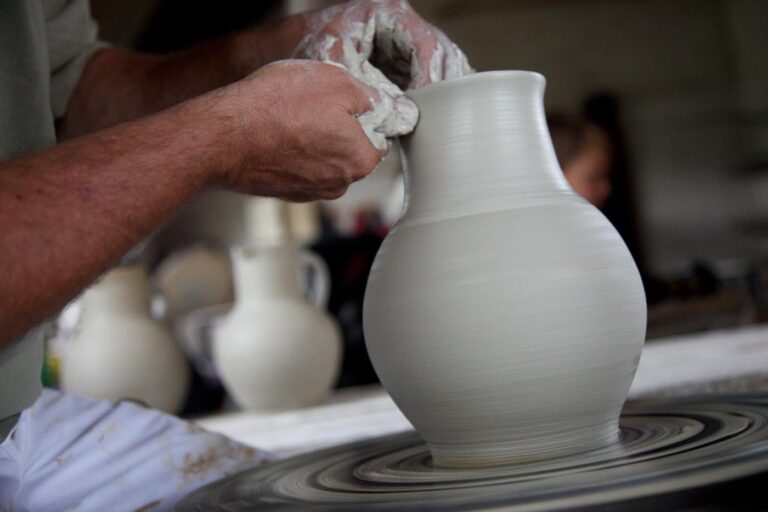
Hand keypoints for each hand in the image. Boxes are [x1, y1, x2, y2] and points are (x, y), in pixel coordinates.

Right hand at [208, 60, 385, 201]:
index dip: (362, 113)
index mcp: (360, 160)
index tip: (342, 100)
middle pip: (349, 150)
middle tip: (311, 104)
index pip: (379, 137)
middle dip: (337, 128)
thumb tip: (382, 104)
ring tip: (288, 116)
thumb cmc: (277, 106)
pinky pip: (296, 167)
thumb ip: (369, 96)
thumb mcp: (336, 81)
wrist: (224, 136)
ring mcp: (309, 192)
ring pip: (322, 159)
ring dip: (311, 139)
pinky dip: (289, 151)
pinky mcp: (283, 192)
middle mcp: (338, 184)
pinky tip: (273, 133)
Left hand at [291, 0, 471, 148]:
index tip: (424, 105)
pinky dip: (433, 97)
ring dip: (444, 92)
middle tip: (442, 116)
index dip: (429, 77)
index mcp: (388, 13)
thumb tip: (405, 115)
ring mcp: (406, 42)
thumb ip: (369, 87)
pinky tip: (435, 117)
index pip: (424, 45)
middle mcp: (403, 24)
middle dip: (445, 85)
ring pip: (442, 65)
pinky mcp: (403, 62)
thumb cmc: (309, 49)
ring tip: (444, 119)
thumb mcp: (336, 64)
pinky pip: (428, 77)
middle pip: (442, 53)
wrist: (291, 49)